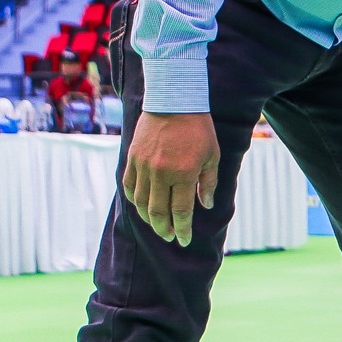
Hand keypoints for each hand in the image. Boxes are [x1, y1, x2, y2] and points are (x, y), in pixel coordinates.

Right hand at [123, 111, 219, 244]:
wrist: (173, 101)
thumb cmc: (198, 129)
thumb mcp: (212, 155)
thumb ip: (209, 183)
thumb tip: (205, 206)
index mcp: (184, 173)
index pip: (181, 211)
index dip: (183, 229)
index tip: (184, 240)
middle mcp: (161, 173)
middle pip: (158, 212)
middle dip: (164, 230)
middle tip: (170, 237)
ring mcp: (144, 166)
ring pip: (141, 203)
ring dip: (149, 218)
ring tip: (158, 225)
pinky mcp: (132, 158)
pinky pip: (130, 187)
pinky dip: (135, 200)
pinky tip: (143, 206)